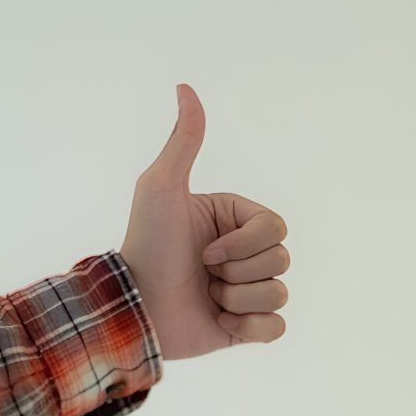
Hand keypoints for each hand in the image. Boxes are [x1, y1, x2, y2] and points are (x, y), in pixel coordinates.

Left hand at [118, 83, 288, 360]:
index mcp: (234, 221)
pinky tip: (220, 323)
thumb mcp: (161, 188)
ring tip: (206, 298)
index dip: (244, 244)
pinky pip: (276, 328)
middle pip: (281, 259)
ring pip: (279, 294)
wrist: (134, 309)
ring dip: (238, 299)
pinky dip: (250, 328)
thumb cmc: (145, 247)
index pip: (275, 227)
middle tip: (203, 275)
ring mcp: (244, 291)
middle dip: (239, 271)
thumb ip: (183, 141)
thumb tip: (185, 87)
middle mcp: (242, 254)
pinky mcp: (243, 328)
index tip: (206, 251)